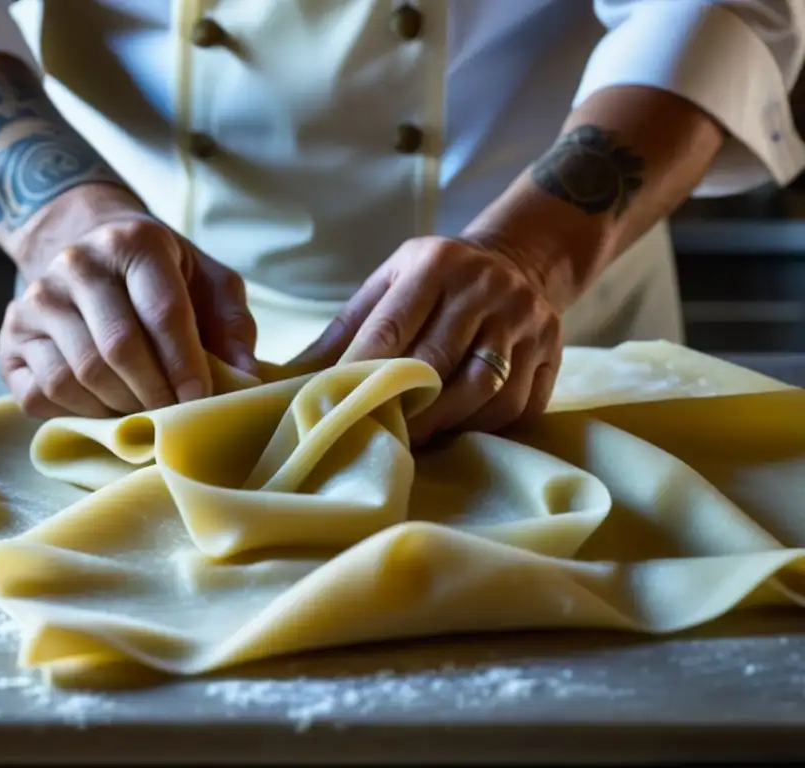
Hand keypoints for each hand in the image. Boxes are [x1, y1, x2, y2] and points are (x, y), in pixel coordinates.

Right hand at [0, 186, 256, 418]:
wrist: (88, 249)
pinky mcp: (11, 337)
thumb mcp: (208, 283)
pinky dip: (78, 413)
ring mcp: (36, 299)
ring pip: (76, 376)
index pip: (162, 313)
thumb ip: (232, 324)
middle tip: (174, 416)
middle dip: (154, 394)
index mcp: (133, 243)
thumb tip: (245, 375)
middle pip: (117, 350)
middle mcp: (76, 263)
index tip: (201, 400)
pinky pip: (42, 394)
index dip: (185, 365)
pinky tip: (104, 407)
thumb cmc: (161, 277)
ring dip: (117, 407)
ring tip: (144, 412)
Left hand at [291, 235, 562, 443]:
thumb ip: (349, 326)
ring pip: (483, 390)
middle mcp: (486, 288)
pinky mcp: (553, 350)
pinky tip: (458, 431)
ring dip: (444, 423)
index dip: (364, 372)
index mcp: (437, 264)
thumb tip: (294, 376)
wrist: (521, 258)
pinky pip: (518, 404)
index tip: (338, 405)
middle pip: (440, 363)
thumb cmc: (437, 279)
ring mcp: (525, 320)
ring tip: (414, 440)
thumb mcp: (390, 281)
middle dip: (403, 406)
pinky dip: (483, 425)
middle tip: (375, 435)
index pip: (394, 327)